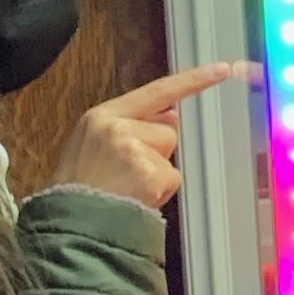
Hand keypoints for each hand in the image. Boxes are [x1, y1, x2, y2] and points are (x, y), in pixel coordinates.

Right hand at [54, 64, 234, 210]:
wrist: (71, 224)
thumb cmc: (81, 190)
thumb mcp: (93, 146)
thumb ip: (130, 126)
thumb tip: (171, 116)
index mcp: (102, 115)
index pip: (155, 92)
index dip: (192, 80)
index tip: (222, 69)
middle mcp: (117, 126)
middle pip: (167, 131)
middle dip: (156, 153)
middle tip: (126, 176)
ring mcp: (134, 149)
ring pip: (170, 157)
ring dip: (157, 175)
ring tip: (127, 189)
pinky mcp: (149, 173)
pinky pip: (172, 179)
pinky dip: (160, 193)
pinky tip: (135, 199)